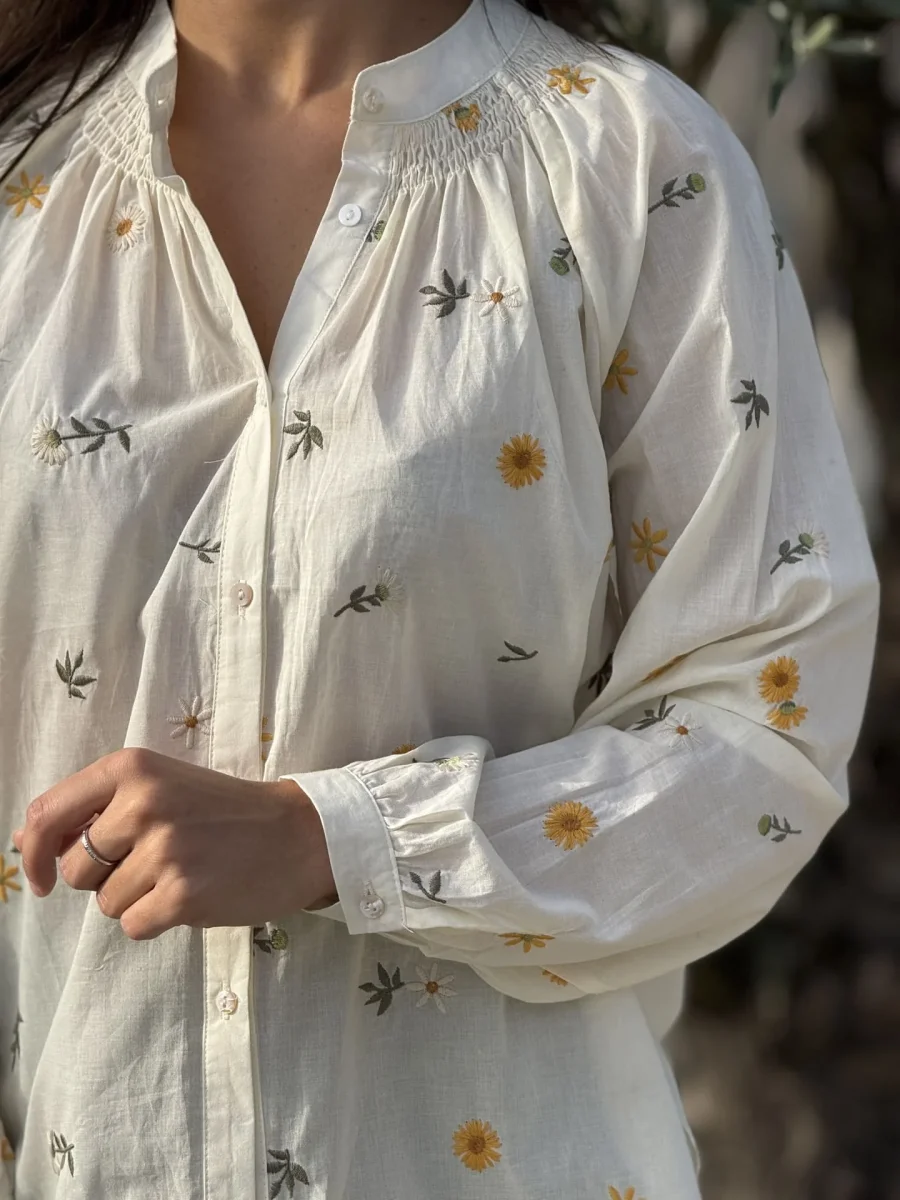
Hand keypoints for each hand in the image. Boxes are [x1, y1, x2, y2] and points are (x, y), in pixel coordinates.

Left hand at [12, 747, 336, 939]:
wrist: (299, 834)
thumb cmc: (225, 812)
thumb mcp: (160, 787)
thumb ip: (93, 809)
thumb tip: (23, 841)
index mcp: (132, 767)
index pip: (48, 813)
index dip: (37, 851)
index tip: (45, 875)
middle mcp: (143, 803)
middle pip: (75, 868)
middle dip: (102, 876)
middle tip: (155, 859)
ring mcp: (164, 850)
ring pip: (104, 902)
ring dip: (135, 898)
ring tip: (182, 872)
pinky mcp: (182, 895)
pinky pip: (132, 925)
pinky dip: (156, 920)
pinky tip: (192, 894)